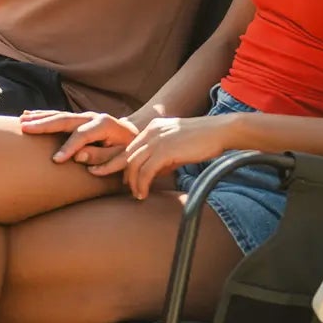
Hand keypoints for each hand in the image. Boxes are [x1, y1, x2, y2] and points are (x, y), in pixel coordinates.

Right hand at [19, 108, 138, 168]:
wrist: (133, 135)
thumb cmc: (127, 150)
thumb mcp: (121, 156)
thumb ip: (101, 157)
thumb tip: (79, 156)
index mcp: (104, 125)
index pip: (82, 135)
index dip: (68, 148)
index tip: (55, 160)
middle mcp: (92, 116)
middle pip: (65, 119)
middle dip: (44, 124)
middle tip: (25, 128)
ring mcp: (84, 116)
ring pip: (58, 115)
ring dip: (39, 118)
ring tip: (21, 121)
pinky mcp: (78, 118)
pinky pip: (57, 115)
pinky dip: (42, 115)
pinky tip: (27, 115)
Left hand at [92, 114, 235, 199]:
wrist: (221, 131)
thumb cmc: (203, 140)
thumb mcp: (177, 144)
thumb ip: (162, 155)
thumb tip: (152, 173)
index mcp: (153, 128)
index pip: (129, 146)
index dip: (116, 160)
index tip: (105, 171)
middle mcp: (151, 132)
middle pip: (125, 154)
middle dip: (110, 167)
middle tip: (102, 179)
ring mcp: (158, 140)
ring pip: (133, 165)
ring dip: (131, 182)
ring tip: (136, 194)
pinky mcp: (165, 150)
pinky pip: (146, 171)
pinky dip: (141, 185)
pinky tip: (143, 194)